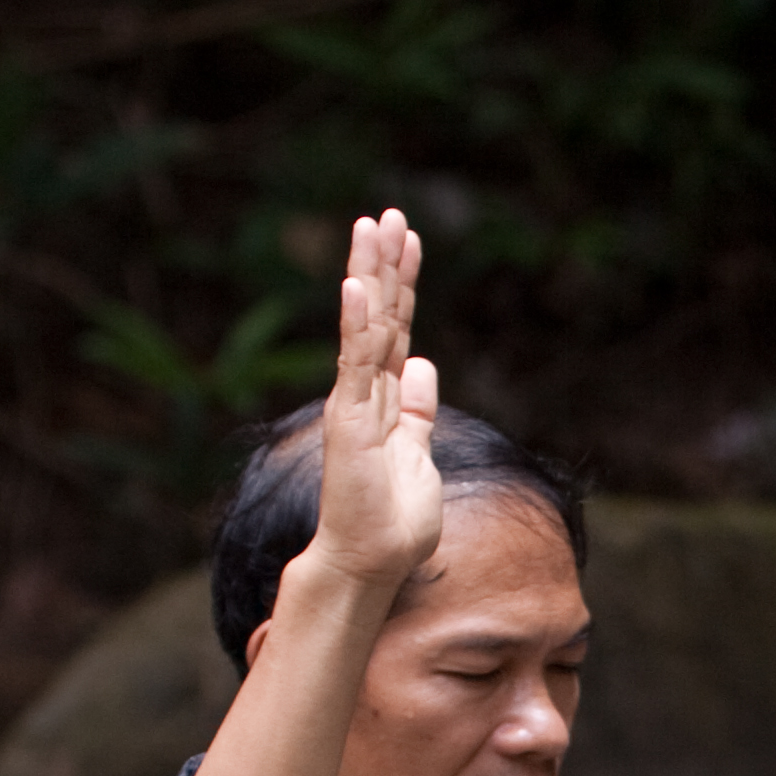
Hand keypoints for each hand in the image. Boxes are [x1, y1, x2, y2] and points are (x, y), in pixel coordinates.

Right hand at [295, 210, 443, 608]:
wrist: (371, 562)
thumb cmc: (395, 520)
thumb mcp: (420, 451)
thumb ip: (419, 409)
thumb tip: (424, 365)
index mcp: (388, 399)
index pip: (397, 328)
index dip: (404, 283)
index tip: (410, 239)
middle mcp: (368, 393)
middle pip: (379, 316)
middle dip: (385, 264)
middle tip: (387, 214)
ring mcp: (356, 404)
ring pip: (365, 328)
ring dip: (368, 275)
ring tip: (370, 226)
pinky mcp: (351, 422)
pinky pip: (355, 365)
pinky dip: (356, 325)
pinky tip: (356, 287)